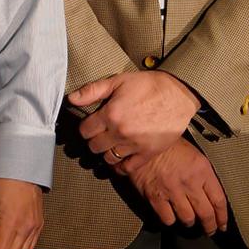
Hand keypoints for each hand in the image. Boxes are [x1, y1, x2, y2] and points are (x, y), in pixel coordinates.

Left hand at [68, 70, 200, 161]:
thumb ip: (92, 91)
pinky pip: (127, 168)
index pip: (85, 131)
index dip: (85, 128)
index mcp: (111, 114)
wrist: (178, 95)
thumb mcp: (118, 81)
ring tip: (110, 145)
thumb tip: (71, 98)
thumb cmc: (148, 85)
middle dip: (94, 140)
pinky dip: (120, 166)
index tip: (90, 125)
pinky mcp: (148, 153)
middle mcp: (120, 132)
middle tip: (100, 134)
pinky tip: (120, 159)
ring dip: (106, 152)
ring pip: (109, 158)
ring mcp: (134, 145)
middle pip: (94, 146)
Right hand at [120, 140, 228, 234]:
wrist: (142, 140)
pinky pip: (168, 218)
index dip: (222, 216)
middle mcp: (189, 182)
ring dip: (190, 222)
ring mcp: (172, 191)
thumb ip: (203, 175)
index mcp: (202, 170)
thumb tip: (210, 195)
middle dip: (210, 226)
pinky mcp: (155, 197)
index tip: (222, 224)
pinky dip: (170, 220)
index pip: (219, 200)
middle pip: (206, 213)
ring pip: (188, 219)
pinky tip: (170, 215)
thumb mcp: (193, 155)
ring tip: (189, 221)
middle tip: (210, 231)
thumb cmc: (169, 145)